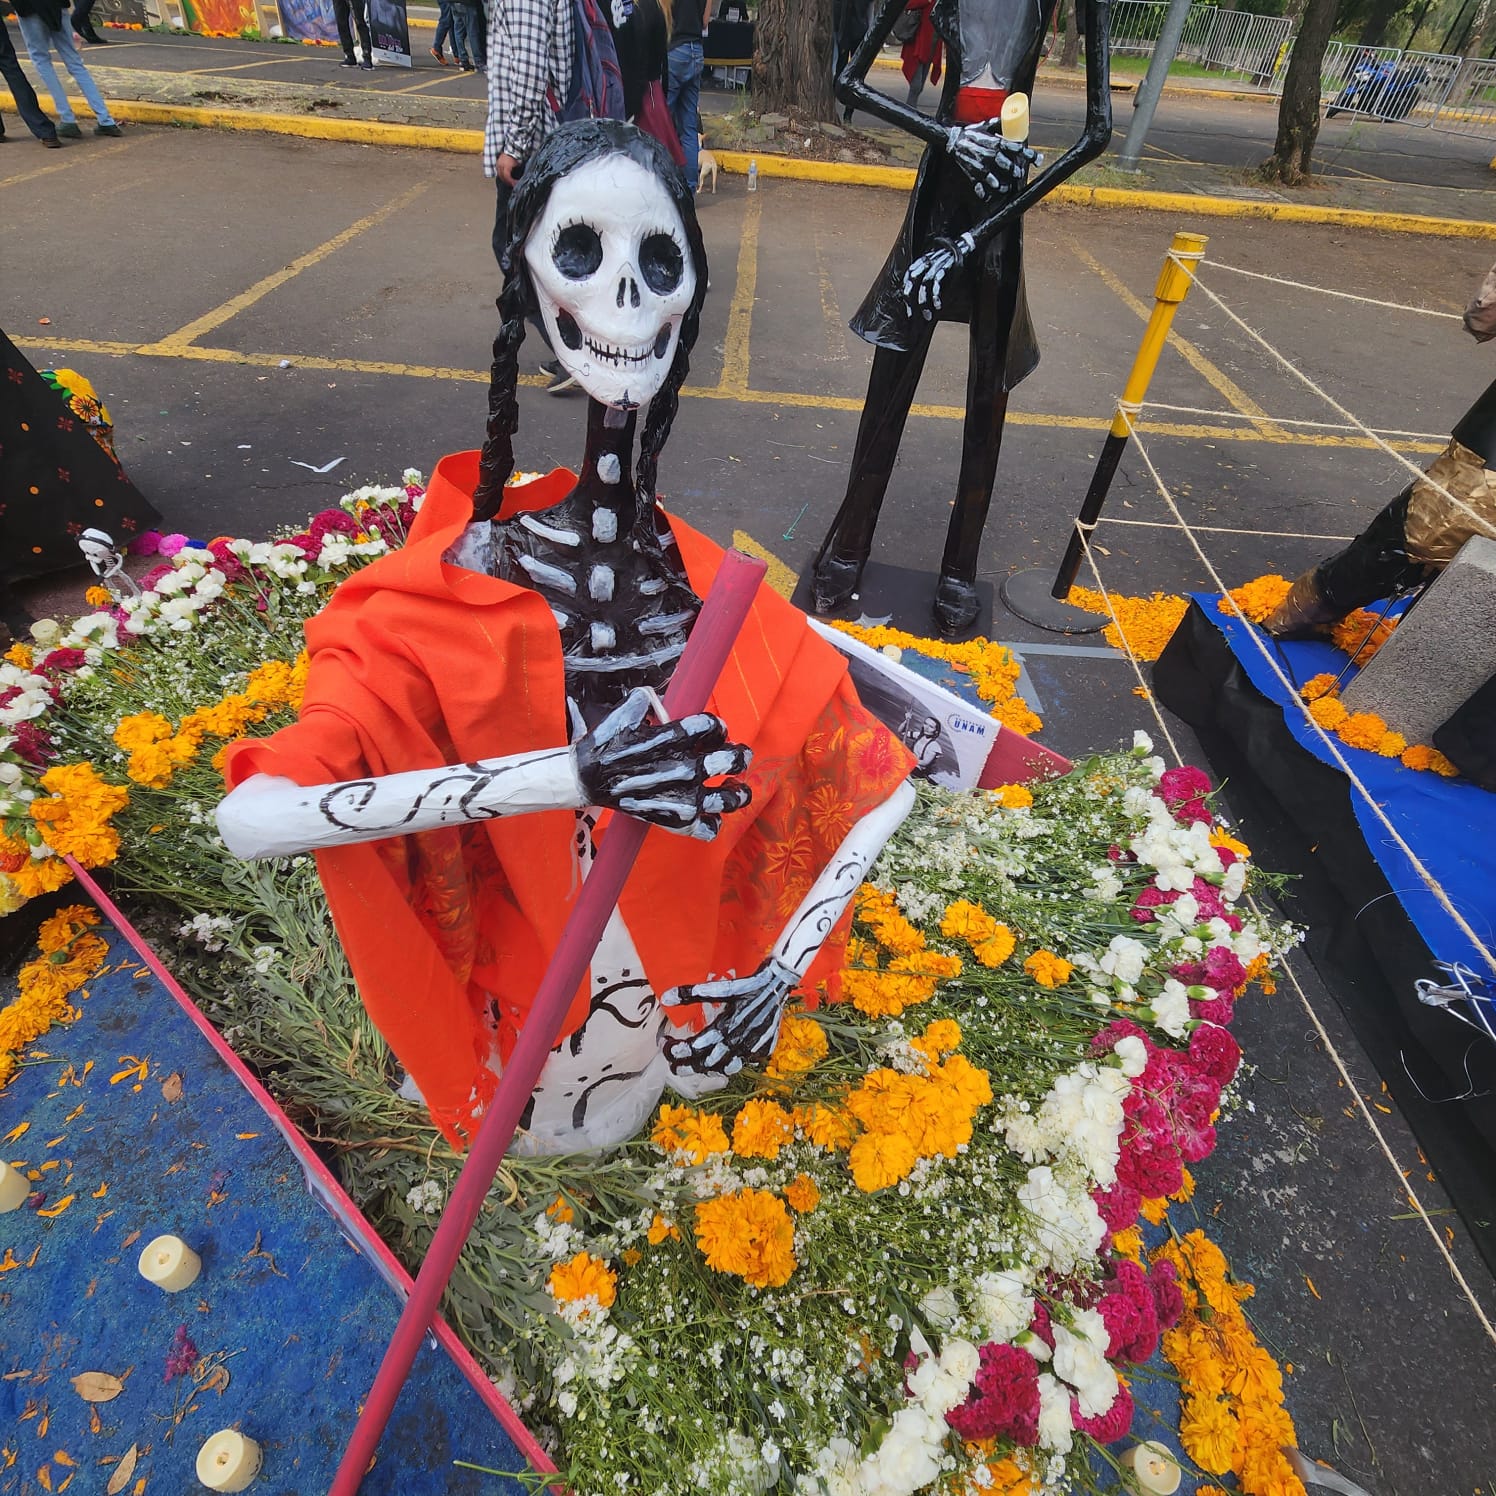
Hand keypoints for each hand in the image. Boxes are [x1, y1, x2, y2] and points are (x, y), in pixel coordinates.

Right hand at [496, 153, 521, 187]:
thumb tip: (519, 179)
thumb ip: (517, 172)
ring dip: (504, 180)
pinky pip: (498, 172)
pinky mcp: (497, 164)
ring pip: (499, 175)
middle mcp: (500, 165)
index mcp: (506, 166)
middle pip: (502, 177)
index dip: (511, 182)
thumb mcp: (517, 165)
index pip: (507, 177)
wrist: (510, 149)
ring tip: (509, 182)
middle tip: (512, 185)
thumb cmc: (515, 157)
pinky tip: (505, 177)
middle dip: (508, 182)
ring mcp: (498, 164)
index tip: (515, 184)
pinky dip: (502, 176)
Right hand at [574, 686, 750, 838]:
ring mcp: (684, 798)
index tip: (715, 732)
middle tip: (737, 756)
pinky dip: (712, 823)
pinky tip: (708, 815)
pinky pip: (709, 829)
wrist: (587, 779)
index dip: (718, 728)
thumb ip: (650, 701)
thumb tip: (662, 699)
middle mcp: (685, 768)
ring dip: (738, 792)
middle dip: (740, 755)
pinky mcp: (677, 821)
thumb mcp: (626, 711)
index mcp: (675, 738)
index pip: (714, 726)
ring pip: (731, 798)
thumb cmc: (606, 744)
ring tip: (735, 789)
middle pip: (733, 759)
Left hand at [660, 958, 796, 1077]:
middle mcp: (739, 1041)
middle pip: (707, 1063)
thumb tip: (665, 998)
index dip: (678, 1050)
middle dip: (687, 1066)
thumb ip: (692, 993)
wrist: (779, 984)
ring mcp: (752, 1048)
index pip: (696, 1047)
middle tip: (673, 1065)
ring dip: (707, 1069)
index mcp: (727, 1026)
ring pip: (725, 1068)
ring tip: (693, 1066)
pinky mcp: (762, 1050)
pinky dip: (728, 1064)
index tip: (666, 1046)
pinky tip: (719, 1060)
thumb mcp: (721, 988)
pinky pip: (742, 1063)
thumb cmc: (748, 985)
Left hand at [903, 233, 972, 319]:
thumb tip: (921, 297)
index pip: (909, 276)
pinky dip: (936, 295)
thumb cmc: (951, 261)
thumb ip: (927, 277)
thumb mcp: (936, 267)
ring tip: (927, 316)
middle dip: (911, 299)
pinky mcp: (946, 266)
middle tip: (912, 315)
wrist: (966, 246)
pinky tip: (938, 306)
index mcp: (922, 261)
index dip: (905, 292)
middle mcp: (927, 261)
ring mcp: (936, 263)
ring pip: (924, 283)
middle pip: (913, 280)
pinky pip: (938, 282)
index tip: (907, 308)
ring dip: (924, 302)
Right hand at [944, 123, 1036, 201]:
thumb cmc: (972, 132)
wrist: (953, 140)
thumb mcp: (987, 125)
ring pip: (994, 179)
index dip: (1029, 155)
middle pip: (1006, 166)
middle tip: (1019, 174)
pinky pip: (979, 187)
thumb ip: (1000, 125)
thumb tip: (1011, 120)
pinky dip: (984, 193)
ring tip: (1006, 188)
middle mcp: (990, 155)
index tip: (1038, 160)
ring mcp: (981, 167)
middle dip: (1015, 171)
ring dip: (1001, 186)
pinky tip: (988, 196)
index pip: (1016, 149)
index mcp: (996, 143)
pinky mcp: (973, 174)